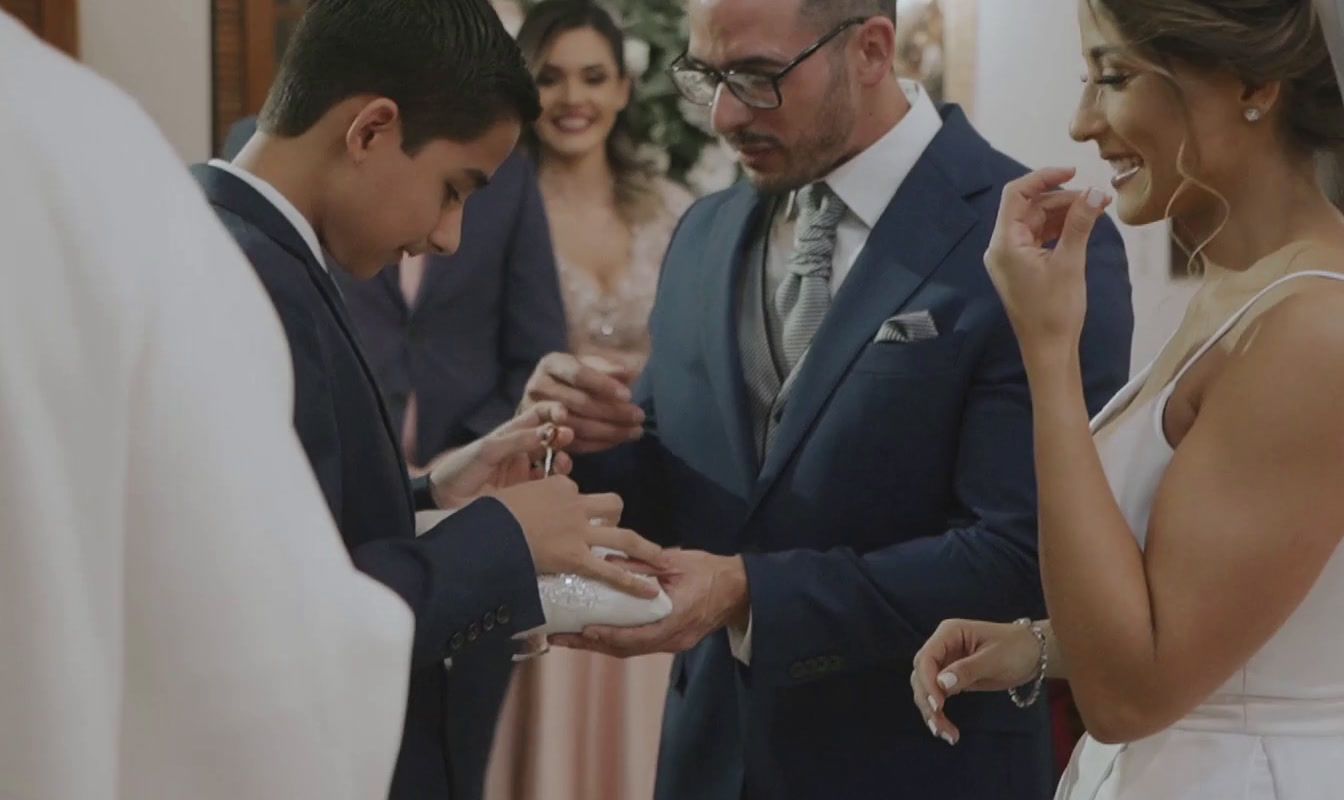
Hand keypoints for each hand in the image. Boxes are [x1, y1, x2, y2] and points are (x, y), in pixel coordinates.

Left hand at [427, 403, 574, 508]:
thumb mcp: (488, 448)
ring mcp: (524, 473)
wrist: (446, 500)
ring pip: (553, 462)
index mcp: (511, 434)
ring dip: (562, 460)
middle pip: (550, 439)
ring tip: (561, 462)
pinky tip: (554, 482)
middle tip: (566, 437)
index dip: (552, 412)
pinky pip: (548, 486)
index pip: (538, 416)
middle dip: (562, 436)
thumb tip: (549, 431)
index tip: (562, 415)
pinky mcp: (526, 494)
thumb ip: (518, 439)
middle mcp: (521, 451)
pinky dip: (556, 483)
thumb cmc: (461, 468)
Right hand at [491, 476, 665, 598]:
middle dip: (615, 517)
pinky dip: (632, 581)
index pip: (575, 491)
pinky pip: (610, 570)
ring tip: (660, 559)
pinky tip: (648, 590)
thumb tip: (509, 509)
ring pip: (622, 535)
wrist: (485, 530)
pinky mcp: (576, 556)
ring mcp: (578, 530)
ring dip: (644, 548)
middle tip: (613, 532)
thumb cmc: (486, 517)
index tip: (565, 518)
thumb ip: (516, 501)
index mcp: (556, 486)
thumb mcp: (503, 498)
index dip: (573, 506)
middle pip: (609, 504)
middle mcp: (574, 503)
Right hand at [521, 353, 644, 453]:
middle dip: (613, 412)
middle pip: (579, 402)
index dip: (604, 385)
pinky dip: (600, 444)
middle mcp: (538, 387)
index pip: (578, 374)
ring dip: (610, 431)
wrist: (550, 396)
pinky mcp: (543, 436)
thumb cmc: (576, 377)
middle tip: (639, 416)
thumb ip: (607, 368)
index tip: (628, 395)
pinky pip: (574, 443)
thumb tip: (627, 373)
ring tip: (635, 431)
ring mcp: (536, 414)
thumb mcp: (590, 365)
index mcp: (551, 364)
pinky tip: (619, 440)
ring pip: (577, 426)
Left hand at [550, 549, 748, 656]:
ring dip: (598, 645)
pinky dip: (614, 641)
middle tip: (561, 638)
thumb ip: (644, 565)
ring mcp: (672, 643)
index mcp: (676, 619)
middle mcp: (672, 639)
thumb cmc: (710, 572)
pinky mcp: (670, 641)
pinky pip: (637, 645)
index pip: (637, 635)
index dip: (609, 635)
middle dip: (591, 645)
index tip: (585, 630)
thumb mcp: (678, 562)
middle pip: (626, 649)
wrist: (739, 590)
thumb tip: (608, 561)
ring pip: (629, 650)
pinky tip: (595, 633)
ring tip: (569, 638)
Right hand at [910, 619, 1040, 744]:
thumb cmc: (1017, 648)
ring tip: (945, 734)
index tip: (938, 706)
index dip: (927, 682)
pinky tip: (946, 729)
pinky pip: (937, 696)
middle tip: (939, 727)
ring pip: (926, 688)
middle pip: (921, 675)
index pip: (926, 658)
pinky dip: (939, 713)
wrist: (1033, 654)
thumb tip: (941, 684)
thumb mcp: (994, 658)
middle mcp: (942, 647)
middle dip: (927, 701)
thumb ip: (967, 670)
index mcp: (949, 633)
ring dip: (930, 711)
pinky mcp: (951, 678)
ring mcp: (945, 663)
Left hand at [984, 167, 1110, 359]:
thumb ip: (1080, 223)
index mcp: (1004, 243)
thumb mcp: (1070, 262)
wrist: (1048, 349)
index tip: (1073, 171)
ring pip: (1037, 221)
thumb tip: (1094, 191)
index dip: (1043, 177)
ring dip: (1065, 212)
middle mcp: (1002, 247)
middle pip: (1030, 207)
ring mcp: (1011, 257)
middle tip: (1097, 198)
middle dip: (1063, 198)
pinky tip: (1084, 225)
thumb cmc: (1054, 311)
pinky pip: (1040, 237)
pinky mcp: (1022, 267)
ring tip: (1097, 209)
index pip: (1016, 194)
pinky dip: (1060, 228)